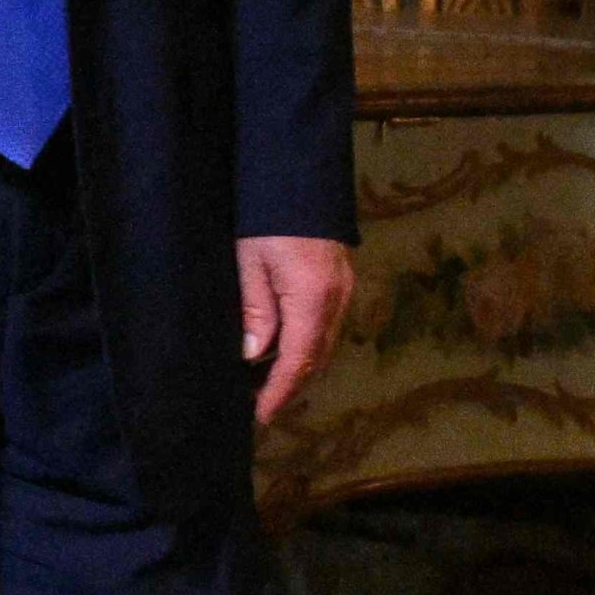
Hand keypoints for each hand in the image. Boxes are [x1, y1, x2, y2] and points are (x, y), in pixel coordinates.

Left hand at [238, 236, 357, 424]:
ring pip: (324, 344)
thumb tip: (253, 355)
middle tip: (259, 405)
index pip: (298, 360)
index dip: (280, 391)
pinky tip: (284, 348)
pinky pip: (327, 327)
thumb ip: (255, 309)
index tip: (262, 416)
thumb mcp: (250, 261)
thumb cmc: (266, 218)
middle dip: (290, 385)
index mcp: (313, 299)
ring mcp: (344, 292)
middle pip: (317, 358)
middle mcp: (337, 301)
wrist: (298, 178)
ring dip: (299, 366)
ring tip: (266, 382)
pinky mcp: (342, 283)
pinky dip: (307, 345)